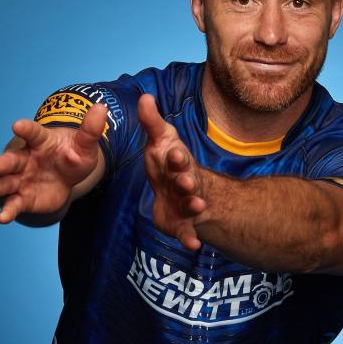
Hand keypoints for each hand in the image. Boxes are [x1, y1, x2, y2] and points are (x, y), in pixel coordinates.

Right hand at [0, 103, 107, 223]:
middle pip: (12, 159)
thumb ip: (89, 131)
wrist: (66, 177)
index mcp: (40, 141)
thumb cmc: (72, 156)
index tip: (16, 125)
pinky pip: (14, 204)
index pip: (32, 132)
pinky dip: (8, 211)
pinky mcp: (23, 198)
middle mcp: (26, 159)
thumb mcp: (84, 146)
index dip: (25, 129)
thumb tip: (101, 108)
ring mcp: (22, 179)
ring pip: (7, 182)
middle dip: (2, 163)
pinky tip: (2, 218)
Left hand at [137, 93, 206, 249]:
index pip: (178, 158)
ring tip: (198, 207)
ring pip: (192, 206)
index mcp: (178, 163)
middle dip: (188, 182)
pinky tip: (194, 246)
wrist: (183, 190)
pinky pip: (187, 233)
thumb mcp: (160, 142)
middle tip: (188, 182)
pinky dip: (191, 239)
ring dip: (194, 206)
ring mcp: (186, 205)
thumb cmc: (169, 163)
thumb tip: (144, 96)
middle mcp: (186, 183)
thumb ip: (151, 122)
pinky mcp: (181, 224)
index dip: (176, 157)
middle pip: (188, 182)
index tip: (175, 154)